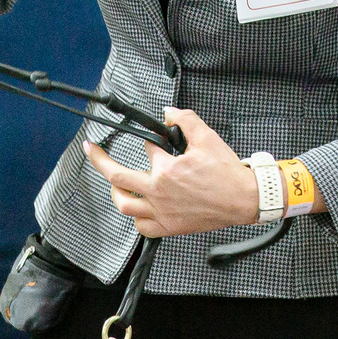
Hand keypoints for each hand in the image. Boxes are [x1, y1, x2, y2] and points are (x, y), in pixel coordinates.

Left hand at [84, 108, 259, 237]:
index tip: (155, 140)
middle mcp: (159, 193)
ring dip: (115, 192)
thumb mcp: (207, 138)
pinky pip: (143, 227)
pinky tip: (137, 210)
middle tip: (93, 150)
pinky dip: (136, 218)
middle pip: (117, 177)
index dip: (150, 142)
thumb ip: (185, 119)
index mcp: (167, 170)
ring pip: (125, 206)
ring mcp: (163, 212)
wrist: (244, 199)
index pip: (148, 149)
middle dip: (100, 160)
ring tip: (113, 184)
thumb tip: (167, 111)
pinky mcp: (171, 227)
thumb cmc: (228, 174)